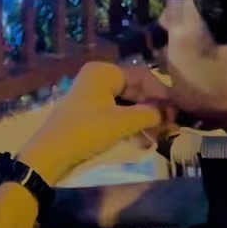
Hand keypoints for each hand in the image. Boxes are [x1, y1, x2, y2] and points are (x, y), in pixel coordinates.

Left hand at [17, 62, 171, 185]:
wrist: (50, 155)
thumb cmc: (86, 132)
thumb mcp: (122, 123)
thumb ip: (150, 114)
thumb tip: (170, 112)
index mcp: (104, 72)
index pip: (143, 76)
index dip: (162, 94)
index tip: (176, 113)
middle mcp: (98, 80)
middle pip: (135, 91)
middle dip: (153, 111)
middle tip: (171, 128)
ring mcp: (93, 98)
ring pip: (127, 106)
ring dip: (144, 122)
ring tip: (159, 139)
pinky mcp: (89, 116)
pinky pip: (116, 117)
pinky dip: (130, 128)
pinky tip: (143, 144)